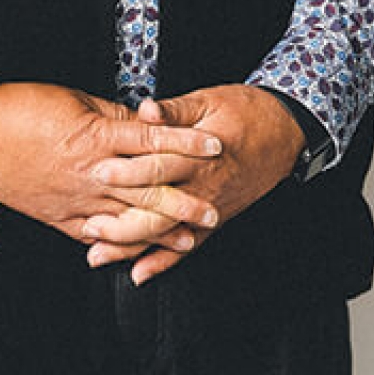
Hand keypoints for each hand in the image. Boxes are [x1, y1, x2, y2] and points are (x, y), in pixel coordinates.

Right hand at [0, 81, 224, 258]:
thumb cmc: (22, 108)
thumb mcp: (75, 100)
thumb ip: (114, 117)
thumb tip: (146, 122)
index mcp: (96, 137)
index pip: (152, 142)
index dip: (186, 145)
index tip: (215, 146)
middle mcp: (90, 173)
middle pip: (147, 190)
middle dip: (184, 202)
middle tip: (214, 210)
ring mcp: (74, 199)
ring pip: (126, 219)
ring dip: (160, 231)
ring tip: (188, 238)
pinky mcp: (58, 217)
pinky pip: (96, 235)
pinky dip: (120, 244)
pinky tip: (140, 250)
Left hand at [85, 84, 306, 282]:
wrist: (286, 133)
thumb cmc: (246, 112)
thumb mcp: (208, 101)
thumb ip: (174, 110)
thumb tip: (146, 110)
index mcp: (199, 154)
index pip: (158, 166)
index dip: (127, 171)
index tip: (97, 173)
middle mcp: (203, 186)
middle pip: (158, 209)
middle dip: (121, 221)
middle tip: (87, 225)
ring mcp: (209, 208)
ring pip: (167, 234)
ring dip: (132, 248)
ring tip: (98, 254)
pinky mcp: (216, 221)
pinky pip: (188, 248)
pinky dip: (163, 263)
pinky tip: (139, 274)